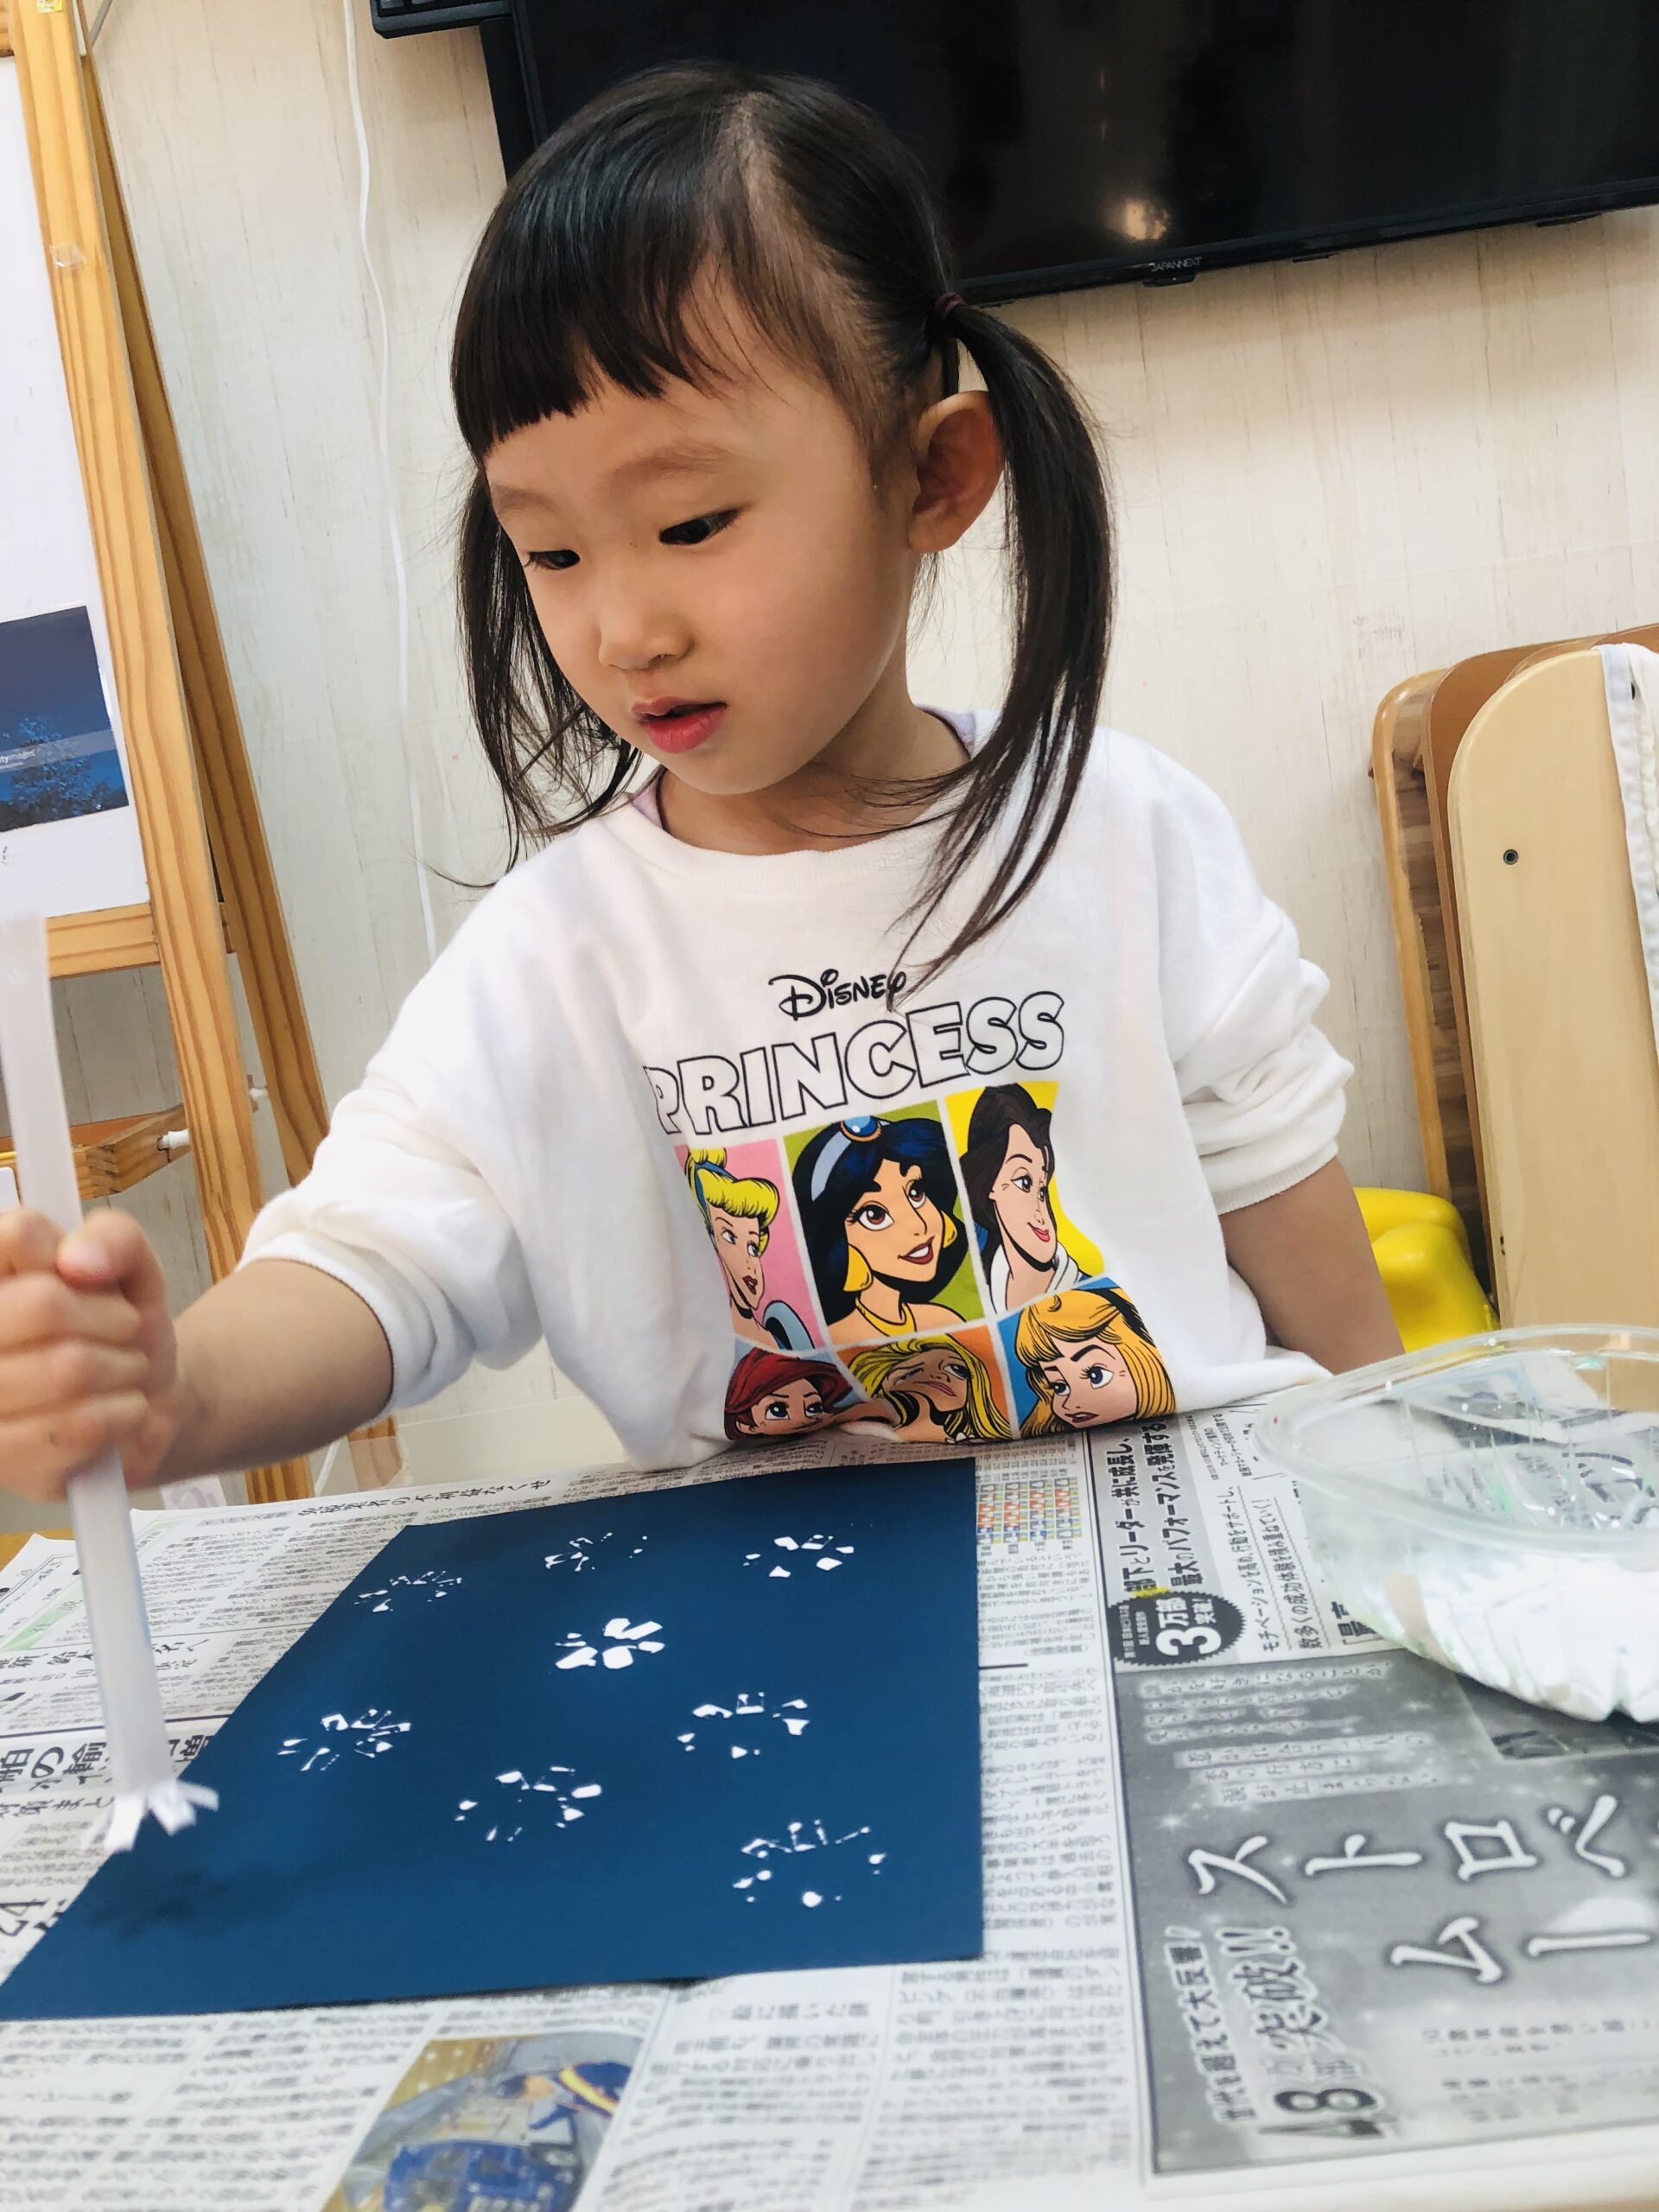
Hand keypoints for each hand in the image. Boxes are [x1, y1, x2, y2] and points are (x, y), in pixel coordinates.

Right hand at [0, 1208, 186, 1501]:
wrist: (146, 1401)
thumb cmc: (121, 1326)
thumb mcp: (132, 1268)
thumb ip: (115, 1239)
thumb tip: (77, 1260)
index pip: (15, 1234)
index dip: (75, 1257)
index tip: (94, 1281)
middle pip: (44, 1303)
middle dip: (113, 1318)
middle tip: (126, 1330)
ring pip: (67, 1367)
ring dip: (124, 1367)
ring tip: (127, 1369)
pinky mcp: (3, 1458)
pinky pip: (78, 1426)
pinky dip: (124, 1412)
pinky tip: (123, 1409)